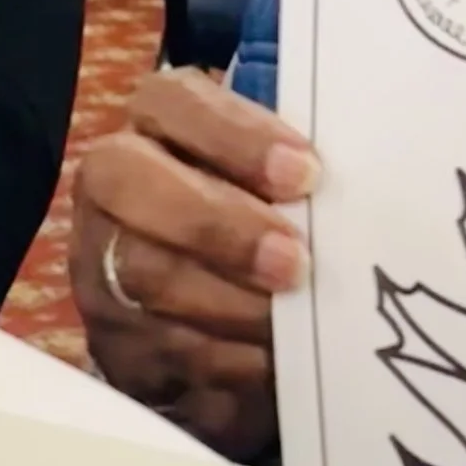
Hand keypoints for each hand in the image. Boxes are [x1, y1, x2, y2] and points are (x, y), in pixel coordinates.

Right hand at [70, 70, 312, 461]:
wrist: (213, 298)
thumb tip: (368, 175)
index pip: (174, 103)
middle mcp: (112, 183)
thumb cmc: (263, 214)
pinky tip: (272, 362)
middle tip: (297, 262)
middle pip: (134, 187)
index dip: (236, 137)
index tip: (307, 173)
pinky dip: (225, 361)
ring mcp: (98, 261)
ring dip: (231, 304)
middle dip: (221, 227)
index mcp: (157, 121)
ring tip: (297, 320)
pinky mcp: (111, 337)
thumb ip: (297, 170)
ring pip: (144, 277)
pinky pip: (158, 350)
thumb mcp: (275, 176)